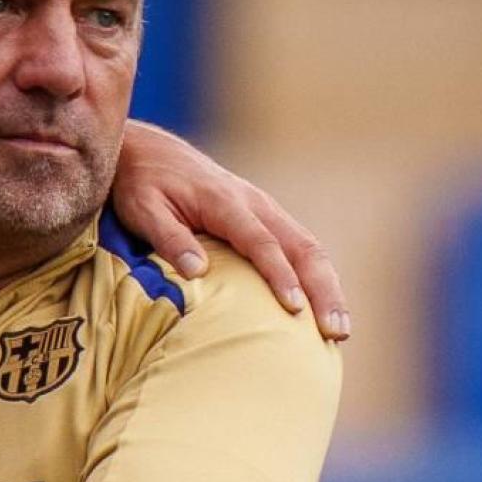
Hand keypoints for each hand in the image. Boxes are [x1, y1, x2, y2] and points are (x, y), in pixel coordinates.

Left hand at [113, 121, 348, 340]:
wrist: (147, 150)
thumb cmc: (140, 183)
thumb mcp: (143, 208)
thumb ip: (170, 238)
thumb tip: (198, 272)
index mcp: (224, 202)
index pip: (262, 242)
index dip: (280, 275)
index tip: (294, 308)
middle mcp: (254, 203)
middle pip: (302, 246)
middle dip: (324, 289)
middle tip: (336, 331)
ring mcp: (263, 209)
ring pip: (308, 247)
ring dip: (328, 287)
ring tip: (341, 330)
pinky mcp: (263, 217)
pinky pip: (298, 246)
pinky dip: (316, 276)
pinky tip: (321, 308)